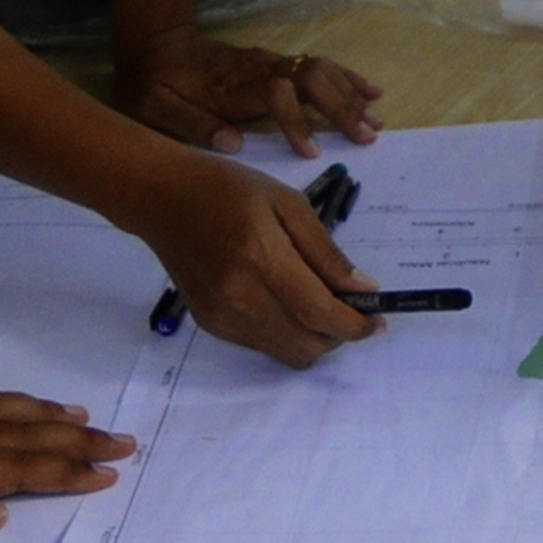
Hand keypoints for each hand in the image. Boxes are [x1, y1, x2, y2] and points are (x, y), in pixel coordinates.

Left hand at [115, 24, 381, 156]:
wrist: (155, 45)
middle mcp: (261, 69)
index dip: (297, 123)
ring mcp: (272, 62)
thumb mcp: (156, 107)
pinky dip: (348, 77)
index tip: (311, 152)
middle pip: (312, 79)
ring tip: (376, 120)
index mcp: (234, 85)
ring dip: (351, 94)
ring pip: (322, 70)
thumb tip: (231, 145)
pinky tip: (370, 90)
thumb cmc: (154, 84)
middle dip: (342, 107)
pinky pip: (320, 66)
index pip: (277, 97)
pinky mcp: (276, 62)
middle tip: (368, 136)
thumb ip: (192, 124)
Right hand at [130, 153, 380, 367]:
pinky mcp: (209, 325)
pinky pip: (261, 345)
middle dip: (339, 336)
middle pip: (305, 345)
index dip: (354, 325)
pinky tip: (290, 301)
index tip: (378, 322)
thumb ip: (326, 251)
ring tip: (325, 303)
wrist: (164, 200)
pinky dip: (286, 333)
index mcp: (262, 258)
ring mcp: (221, 317)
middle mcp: (239, 298)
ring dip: (314, 339)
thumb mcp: (289, 203)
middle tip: (354, 310)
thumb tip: (362, 289)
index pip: (318, 313)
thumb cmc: (231, 188)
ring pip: (285, 353)